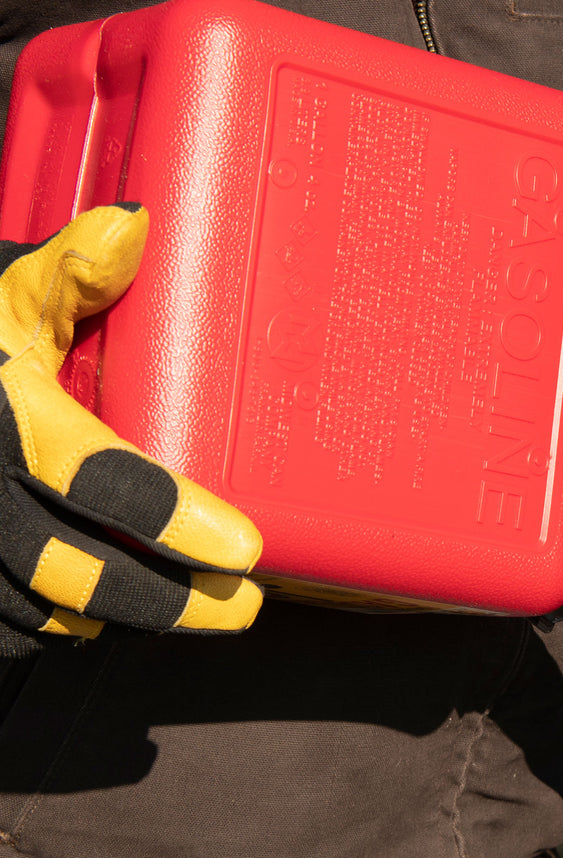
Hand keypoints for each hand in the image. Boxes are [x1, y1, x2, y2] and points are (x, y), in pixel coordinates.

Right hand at [0, 204, 262, 655]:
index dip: (166, 516)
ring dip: (125, 620)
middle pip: (69, 568)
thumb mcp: (7, 295)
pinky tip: (121, 619)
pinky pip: (9, 628)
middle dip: (164, 599)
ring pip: (42, 608)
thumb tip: (132, 229)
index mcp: (5, 411)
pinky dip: (69, 629)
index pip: (90, 473)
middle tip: (242, 606)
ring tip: (204, 614)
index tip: (243, 550)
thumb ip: (69, 273)